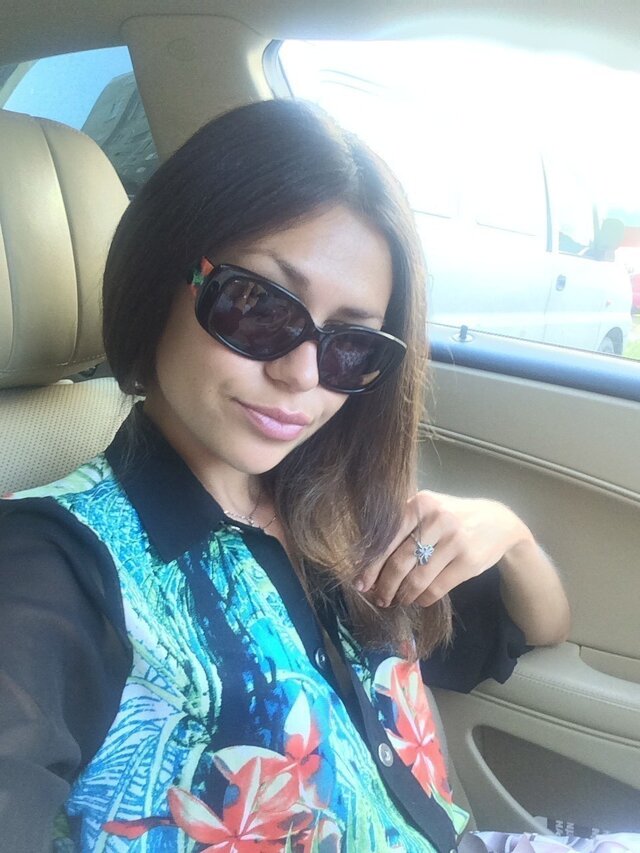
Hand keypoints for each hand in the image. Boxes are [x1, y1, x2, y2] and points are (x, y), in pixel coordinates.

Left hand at [355, 490, 532, 607]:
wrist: (498, 522)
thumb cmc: (452, 517)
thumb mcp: (429, 509)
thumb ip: (402, 526)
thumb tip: (368, 562)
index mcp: (420, 503)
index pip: (387, 539)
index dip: (371, 565)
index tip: (360, 584)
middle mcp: (436, 519)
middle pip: (399, 562)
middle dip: (385, 586)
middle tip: (379, 598)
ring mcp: (455, 540)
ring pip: (417, 579)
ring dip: (403, 595)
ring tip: (398, 600)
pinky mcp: (469, 561)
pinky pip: (436, 588)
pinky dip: (422, 599)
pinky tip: (418, 600)